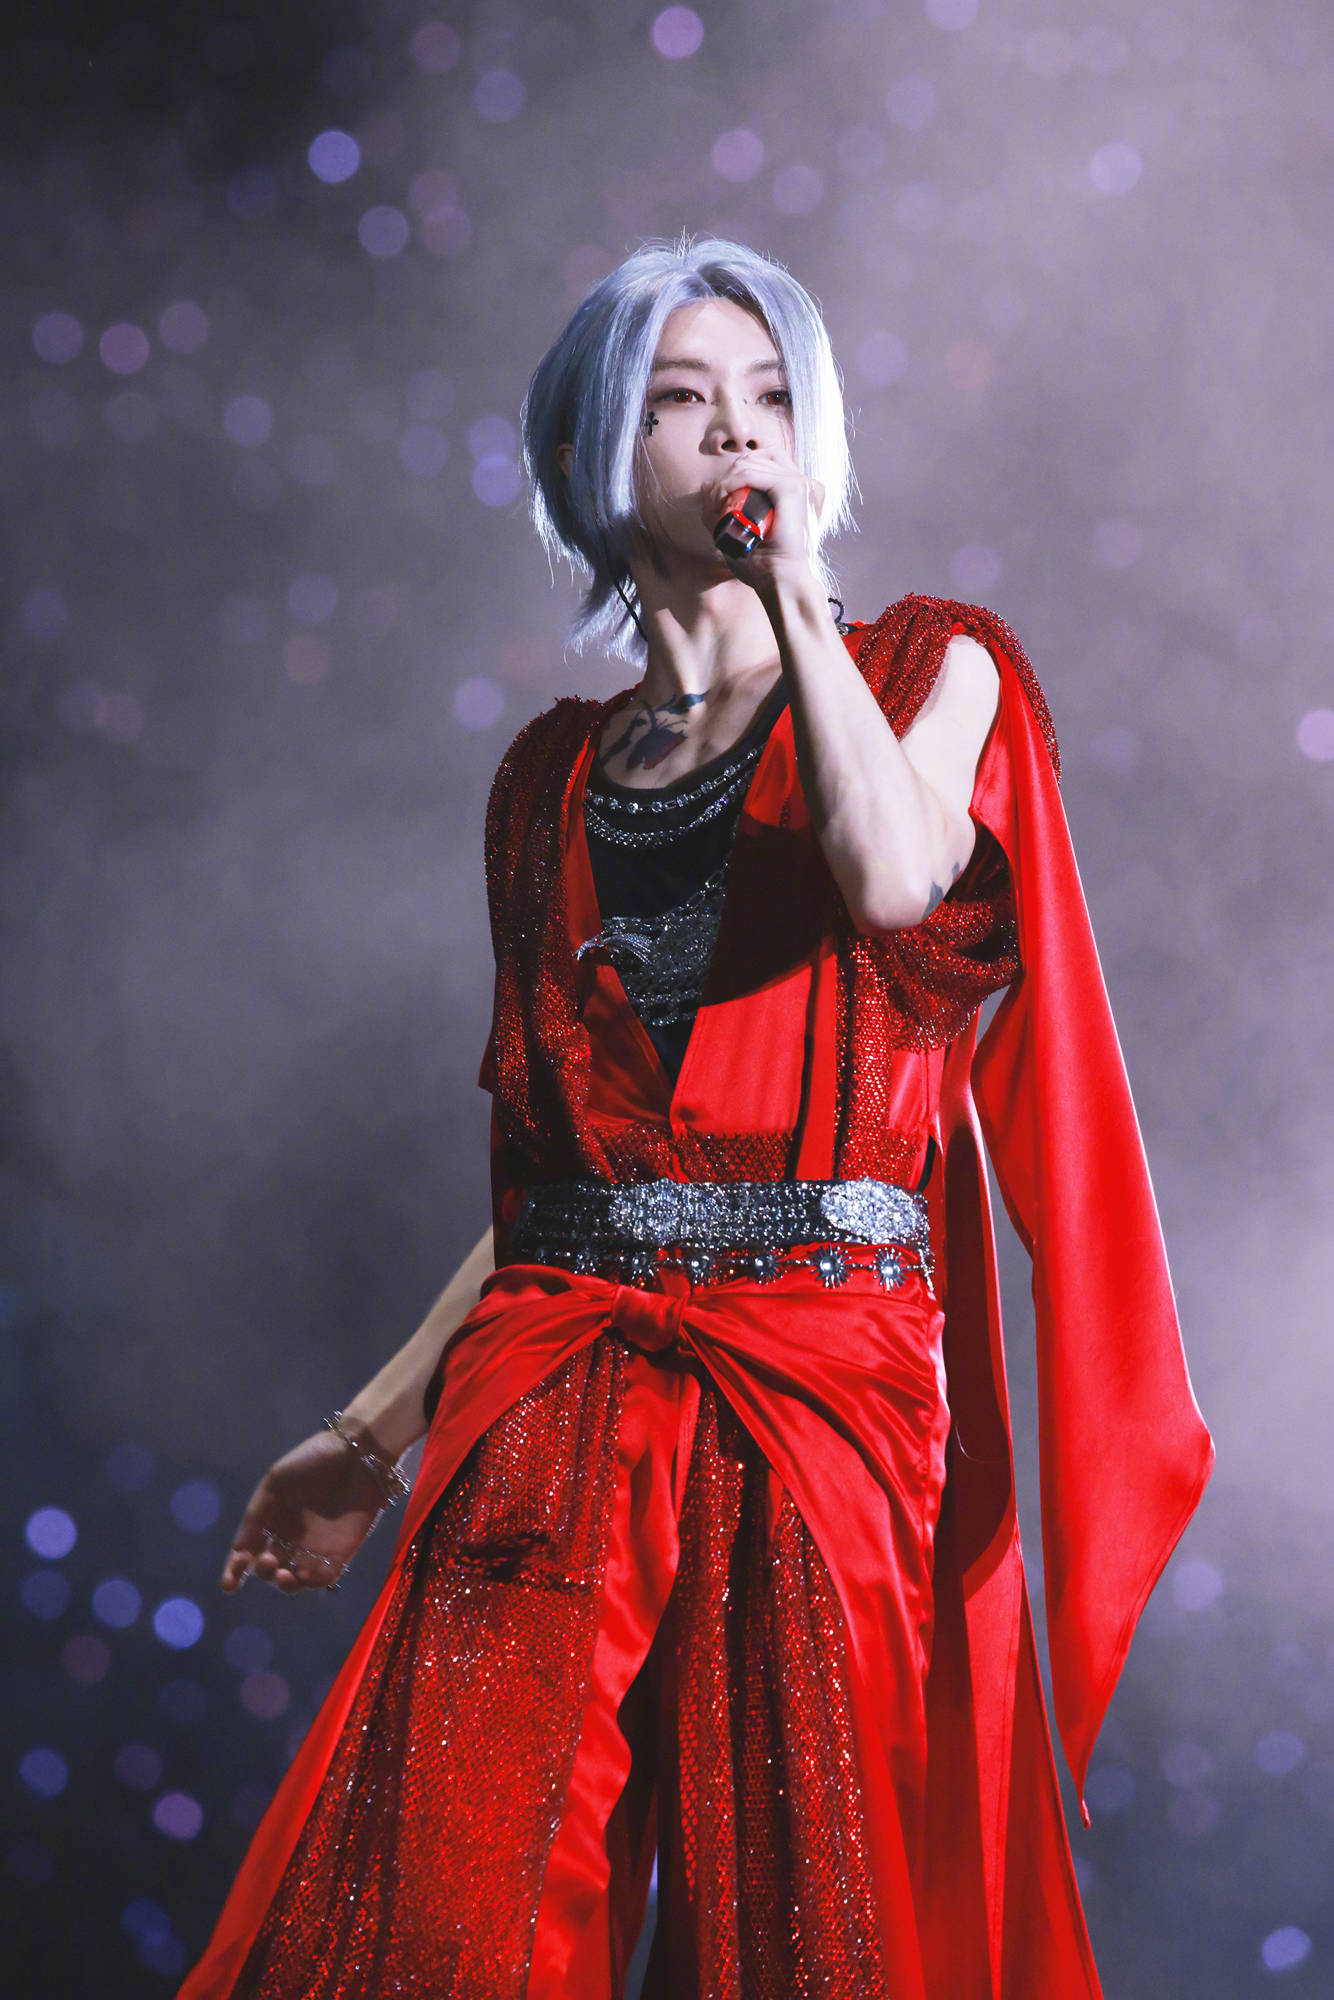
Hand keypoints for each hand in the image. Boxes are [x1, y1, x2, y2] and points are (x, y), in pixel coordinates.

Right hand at [220, 1428, 390, 1595]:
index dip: (235, 1569)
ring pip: (294, 1579)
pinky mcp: (340, 1553)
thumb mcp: (275, 1481)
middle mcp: (291, 1537)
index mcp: (272, 1519)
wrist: (357, 1455)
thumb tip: (239, 1550)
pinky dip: (311, 1583)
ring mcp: (315, 1547)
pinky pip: (322, 1578)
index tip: (230, 1584)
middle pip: (270, 1568)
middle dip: (263, 1571)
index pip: (248, 1552)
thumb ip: (256, 1515)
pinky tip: (304, 1575)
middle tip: (267, 1561)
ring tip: (283, 1575)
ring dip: (284, 1584)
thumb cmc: (312, 1461)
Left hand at [702, 446, 825, 595]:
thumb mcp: (737, 534)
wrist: (781, 582)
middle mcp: (803, 483)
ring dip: (726, 481)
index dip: (740, 471)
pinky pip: (752, 473)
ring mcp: (800, 484)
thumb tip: (706, 484)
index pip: (766, 460)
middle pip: (756, 457)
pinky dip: (731, 482)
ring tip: (716, 505)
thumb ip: (720, 510)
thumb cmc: (764, 566)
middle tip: (716, 503)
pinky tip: (722, 497)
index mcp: (800, 491)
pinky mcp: (792, 489)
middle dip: (729, 475)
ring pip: (751, 463)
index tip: (723, 497)